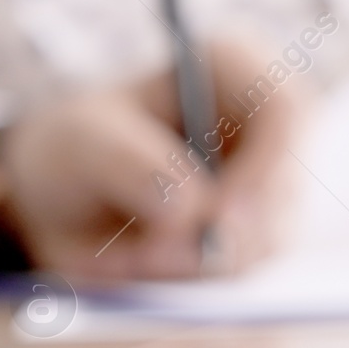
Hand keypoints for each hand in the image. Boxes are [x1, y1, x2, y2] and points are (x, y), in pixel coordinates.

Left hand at [0, 41, 298, 280]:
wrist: (64, 199)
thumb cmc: (75, 148)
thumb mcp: (80, 144)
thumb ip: (128, 165)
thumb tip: (191, 210)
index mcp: (232, 68)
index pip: (284, 110)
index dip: (264, 165)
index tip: (216, 216)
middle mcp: (268, 124)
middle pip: (283, 186)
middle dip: (217, 232)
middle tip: (150, 256)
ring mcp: (272, 184)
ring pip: (266, 238)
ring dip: (192, 261)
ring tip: (124, 254)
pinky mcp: (260, 234)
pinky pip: (243, 270)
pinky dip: (189, 279)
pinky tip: (144, 262)